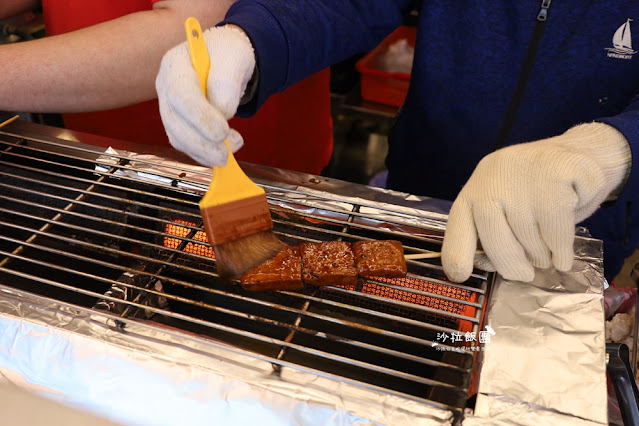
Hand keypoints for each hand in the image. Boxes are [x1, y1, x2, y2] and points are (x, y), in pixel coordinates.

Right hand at [155, 25, 254, 167]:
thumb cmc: (228, 53)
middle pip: (175, 121)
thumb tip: (222, 112)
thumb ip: (226, 82)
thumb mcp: (234, 56)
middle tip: (226, 155)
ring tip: (229, 153)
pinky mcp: (177, 122)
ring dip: (203, 152)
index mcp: (175, 64)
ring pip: (178, 137)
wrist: (225, 59)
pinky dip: (202, 154)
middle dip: (201, 143)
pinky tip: (221, 154)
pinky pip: (185, 144)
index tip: (222, 133)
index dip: (200, 117)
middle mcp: (166, 86)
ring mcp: (169, 106)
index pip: (180, 95)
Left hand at [441, 123, 630, 282]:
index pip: (458, 224)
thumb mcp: (509, 211)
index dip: (456, 252)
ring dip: (542, 255)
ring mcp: (523, 175)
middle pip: (494, 236)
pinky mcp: (555, 174)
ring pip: (529, 236)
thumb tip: (488, 264)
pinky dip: (562, 249)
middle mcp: (493, 180)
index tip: (459, 275)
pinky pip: (556, 230)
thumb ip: (495, 234)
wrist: (582, 155)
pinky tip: (564, 252)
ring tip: (549, 250)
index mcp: (475, 191)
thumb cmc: (540, 193)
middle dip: (509, 264)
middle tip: (525, 275)